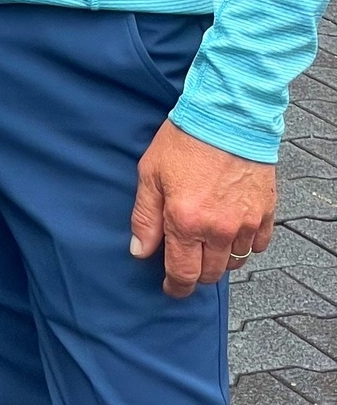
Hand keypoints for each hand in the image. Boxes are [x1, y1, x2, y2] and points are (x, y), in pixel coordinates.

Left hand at [130, 118, 276, 297]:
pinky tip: (231, 230)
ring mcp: (245, 223)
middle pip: (209, 273)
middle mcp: (218, 230)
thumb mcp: (151, 173)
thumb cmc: (185, 139)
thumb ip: (145, 216)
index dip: (175, 286)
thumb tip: (139, 251)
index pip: (182, 273)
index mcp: (186, 222)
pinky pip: (256, 246)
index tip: (171, 288)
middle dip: (195, 273)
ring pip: (233, 262)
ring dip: (218, 259)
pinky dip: (243, 245)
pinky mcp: (265, 214)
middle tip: (185, 259)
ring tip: (206, 241)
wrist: (228, 116)